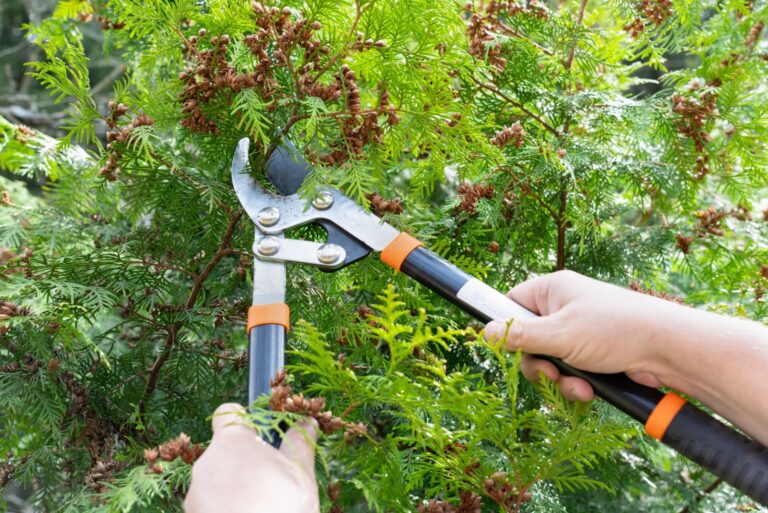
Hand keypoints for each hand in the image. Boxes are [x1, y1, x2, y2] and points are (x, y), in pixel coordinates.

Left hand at [184, 403, 319, 512]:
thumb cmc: (284, 508)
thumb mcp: (300, 473)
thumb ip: (300, 442)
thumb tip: (308, 420)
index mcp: (233, 442)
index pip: (227, 413)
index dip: (244, 420)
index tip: (260, 436)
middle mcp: (207, 462)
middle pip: (224, 449)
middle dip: (244, 458)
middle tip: (269, 479)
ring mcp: (195, 492)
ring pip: (216, 477)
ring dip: (233, 484)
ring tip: (258, 503)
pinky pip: (208, 501)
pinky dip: (222, 506)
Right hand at [483, 270, 675, 401]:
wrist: (669, 349)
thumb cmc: (616, 329)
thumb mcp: (561, 334)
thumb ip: (520, 336)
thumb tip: (484, 333)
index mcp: (553, 291)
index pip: (511, 303)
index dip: (505, 325)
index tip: (504, 346)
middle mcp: (563, 309)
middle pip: (526, 340)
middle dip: (537, 364)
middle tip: (550, 373)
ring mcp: (577, 333)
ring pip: (547, 361)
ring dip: (557, 379)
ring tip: (577, 386)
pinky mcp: (591, 355)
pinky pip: (568, 372)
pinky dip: (574, 384)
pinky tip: (589, 390)